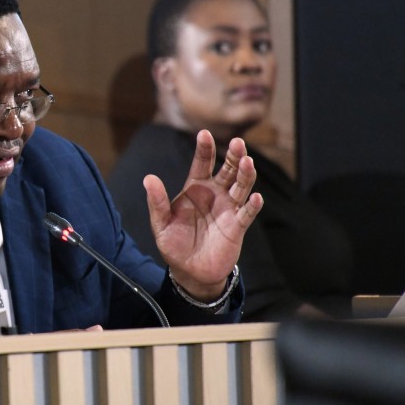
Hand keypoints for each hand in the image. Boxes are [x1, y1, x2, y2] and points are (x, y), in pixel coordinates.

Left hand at [143, 130, 262, 301]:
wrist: (190, 271)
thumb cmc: (174, 243)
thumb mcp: (161, 223)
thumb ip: (156, 202)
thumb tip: (148, 178)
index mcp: (195, 188)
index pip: (202, 163)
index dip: (204, 148)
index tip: (203, 133)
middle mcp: (215, 194)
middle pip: (227, 169)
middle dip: (232, 155)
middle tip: (237, 142)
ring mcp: (228, 208)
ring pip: (241, 186)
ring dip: (245, 174)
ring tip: (247, 162)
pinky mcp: (237, 226)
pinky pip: (247, 213)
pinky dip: (253, 205)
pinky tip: (256, 197)